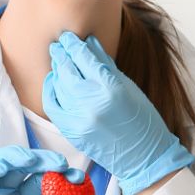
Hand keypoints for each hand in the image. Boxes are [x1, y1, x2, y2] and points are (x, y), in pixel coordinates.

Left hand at [43, 33, 193, 194]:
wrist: (143, 157)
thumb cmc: (142, 120)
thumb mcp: (128, 87)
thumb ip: (106, 65)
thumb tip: (90, 44)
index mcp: (111, 87)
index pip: (85, 58)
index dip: (74, 45)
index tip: (70, 38)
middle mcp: (92, 102)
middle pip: (68, 70)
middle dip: (61, 54)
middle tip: (59, 44)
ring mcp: (79, 118)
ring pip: (58, 86)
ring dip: (56, 70)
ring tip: (58, 61)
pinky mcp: (72, 131)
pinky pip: (53, 105)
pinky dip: (51, 91)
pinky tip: (54, 82)